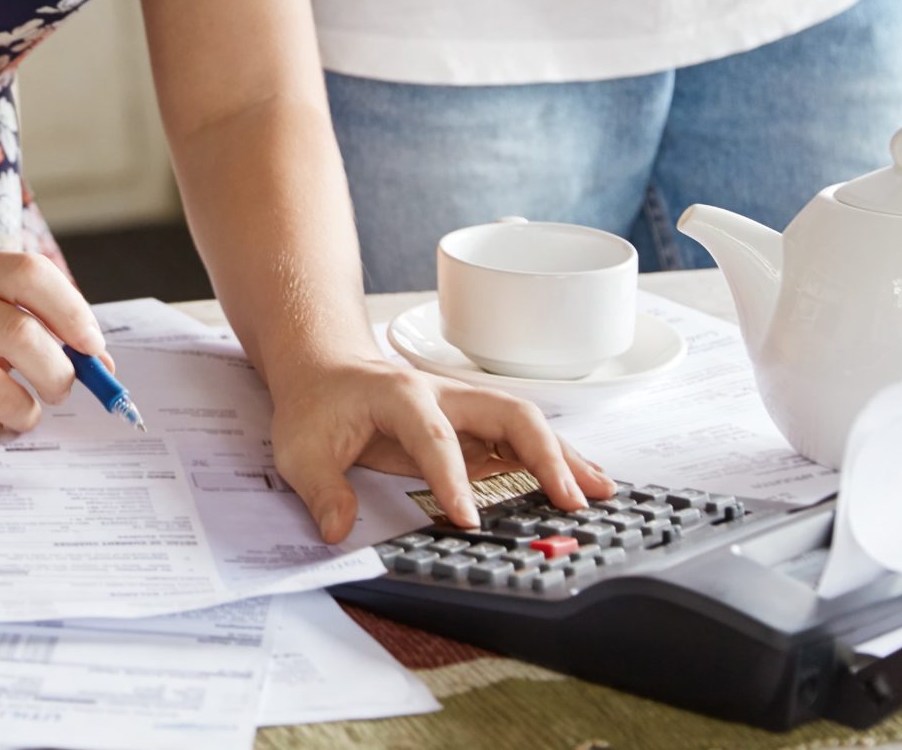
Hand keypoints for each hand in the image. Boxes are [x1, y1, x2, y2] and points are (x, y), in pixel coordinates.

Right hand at [0, 249, 104, 441]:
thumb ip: (32, 322)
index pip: (29, 275)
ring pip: (2, 392)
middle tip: (62, 388)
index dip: (72, 311)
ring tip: (20, 409)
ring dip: (26, 411)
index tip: (92, 346)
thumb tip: (98, 363)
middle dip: (58, 373)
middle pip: (21, 336)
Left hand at [267, 351, 616, 541]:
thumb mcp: (300, 449)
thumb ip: (321, 490)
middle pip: (508, 413)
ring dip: (564, 457)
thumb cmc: (317, 407)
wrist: (325, 371)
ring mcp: (465, 408)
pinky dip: (554, 463)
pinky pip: (520, 442)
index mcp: (401, 396)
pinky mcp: (474, 427)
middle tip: (570, 502)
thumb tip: (338, 530)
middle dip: (544, 455)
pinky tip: (580, 488)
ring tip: (601, 494)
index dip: (454, 479)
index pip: (435, 437)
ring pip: (526, 424)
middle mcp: (444, 394)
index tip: (468, 521)